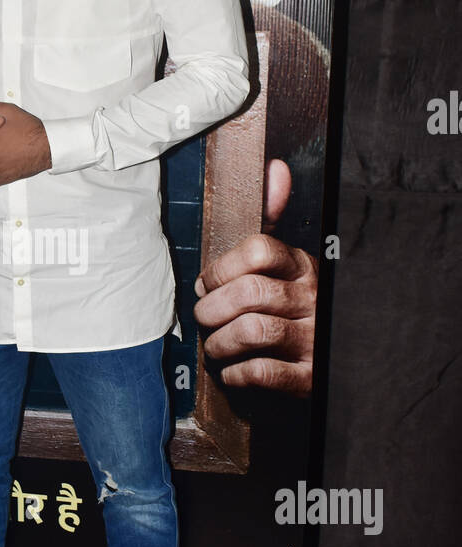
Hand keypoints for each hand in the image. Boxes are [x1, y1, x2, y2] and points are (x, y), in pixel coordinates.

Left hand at [193, 160, 316, 396]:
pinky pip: (262, 372)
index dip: (221, 268)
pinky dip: (236, 374)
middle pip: (249, 293)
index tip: (207, 283)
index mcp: (304, 267)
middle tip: (204, 318)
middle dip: (211, 309)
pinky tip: (231, 371)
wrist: (341, 358)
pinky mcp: (309, 378)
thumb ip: (276, 220)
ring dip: (220, 343)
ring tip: (215, 347)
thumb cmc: (301, 308)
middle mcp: (312, 300)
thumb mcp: (291, 265)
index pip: (258, 250)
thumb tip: (275, 169)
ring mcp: (313, 339)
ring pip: (252, 332)